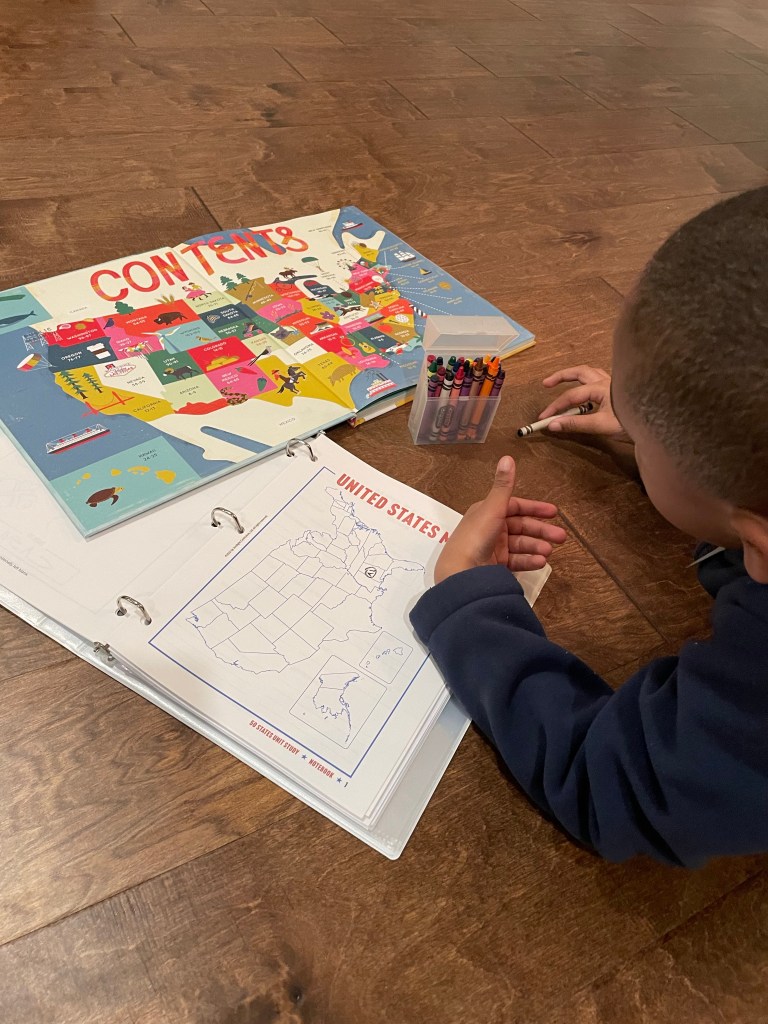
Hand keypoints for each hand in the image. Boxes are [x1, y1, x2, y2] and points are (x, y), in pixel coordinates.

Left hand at [434, 456, 566, 583]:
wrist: (461, 573)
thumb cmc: (476, 537)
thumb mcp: (492, 508)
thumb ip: (504, 486)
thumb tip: (508, 457)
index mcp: (487, 512)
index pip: (515, 507)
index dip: (535, 509)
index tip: (554, 512)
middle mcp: (490, 528)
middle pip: (521, 527)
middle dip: (541, 531)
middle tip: (562, 537)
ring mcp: (493, 548)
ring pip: (520, 545)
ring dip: (536, 547)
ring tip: (549, 552)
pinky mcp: (494, 566)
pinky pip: (516, 561)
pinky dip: (529, 560)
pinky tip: (540, 562)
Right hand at [539, 365, 624, 436]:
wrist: (657, 426)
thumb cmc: (630, 424)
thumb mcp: (600, 426)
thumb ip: (576, 424)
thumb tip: (553, 424)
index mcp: (601, 388)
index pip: (571, 396)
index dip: (555, 407)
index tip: (544, 419)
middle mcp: (607, 382)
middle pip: (580, 372)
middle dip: (561, 376)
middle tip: (546, 383)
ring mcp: (614, 384)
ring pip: (591, 373)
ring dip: (576, 375)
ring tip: (565, 381)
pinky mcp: (619, 391)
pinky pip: (600, 379)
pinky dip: (588, 382)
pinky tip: (587, 391)